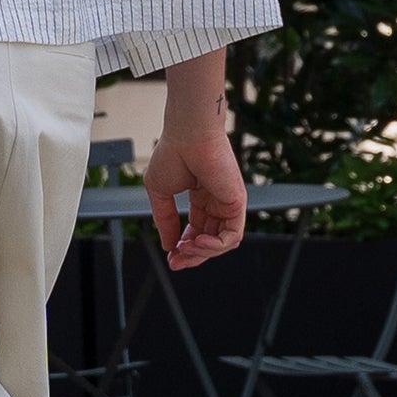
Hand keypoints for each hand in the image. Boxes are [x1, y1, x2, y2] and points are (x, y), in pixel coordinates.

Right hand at [144, 128, 245, 269]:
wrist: (187, 135)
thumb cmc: (172, 154)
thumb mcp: (160, 193)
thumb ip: (164, 220)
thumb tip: (167, 245)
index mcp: (201, 198)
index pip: (196, 232)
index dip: (183, 248)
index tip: (170, 257)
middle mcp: (216, 202)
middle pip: (209, 241)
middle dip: (192, 256)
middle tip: (176, 262)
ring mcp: (228, 203)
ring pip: (221, 243)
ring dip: (201, 253)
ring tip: (184, 250)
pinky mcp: (237, 203)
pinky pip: (232, 236)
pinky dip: (215, 246)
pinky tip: (197, 242)